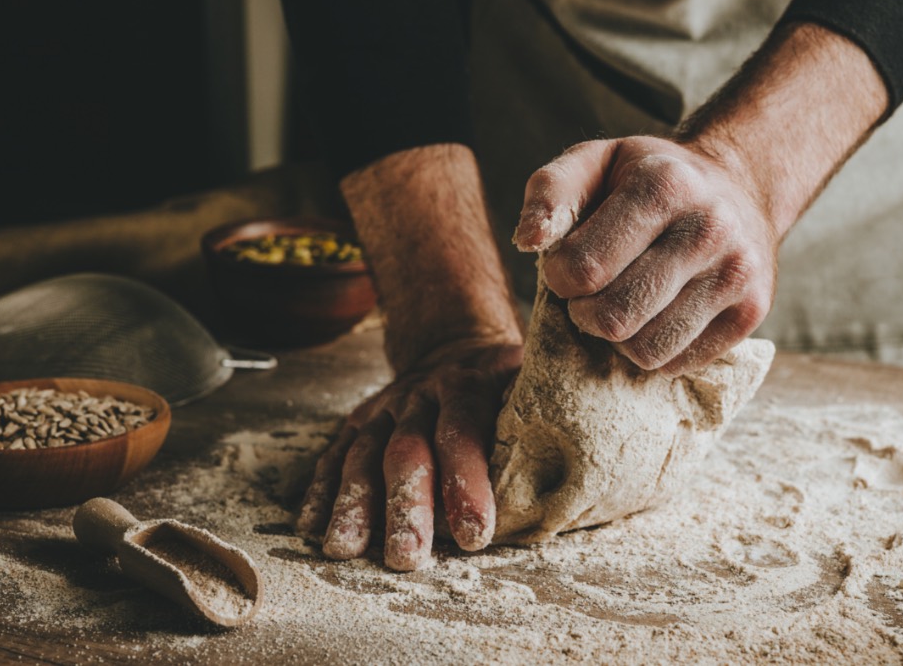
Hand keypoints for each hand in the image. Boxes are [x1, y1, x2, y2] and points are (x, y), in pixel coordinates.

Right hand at [297, 144, 522, 569]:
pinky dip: (319, 490)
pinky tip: (310, 525)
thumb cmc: (511, 384)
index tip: (475, 533)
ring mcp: (387, 407)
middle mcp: (424, 394)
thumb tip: (593, 472)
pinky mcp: (359, 421)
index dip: (468, 483)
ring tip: (345, 549)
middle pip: (408, 449)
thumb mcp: (537, 383)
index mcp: (474, 387)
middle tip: (408, 556)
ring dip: (354, 503)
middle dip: (407, 505)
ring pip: (364, 454)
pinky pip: (333, 454)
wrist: (457, 345)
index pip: (466, 433)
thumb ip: (551, 421)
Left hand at [515, 135, 780, 375]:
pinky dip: (654, 350)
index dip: (558, 277)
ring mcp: (737, 273)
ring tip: (624, 302)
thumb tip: (528, 241)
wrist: (739, 187)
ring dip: (618, 338)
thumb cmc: (648, 180)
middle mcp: (709, 228)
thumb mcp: (594, 161)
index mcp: (664, 185)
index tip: (567, 266)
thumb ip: (551, 192)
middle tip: (590, 293)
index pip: (584, 268)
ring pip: (646, 350)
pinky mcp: (752, 311)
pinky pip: (678, 363)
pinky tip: (657, 315)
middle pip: (614, 318)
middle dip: (584, 313)